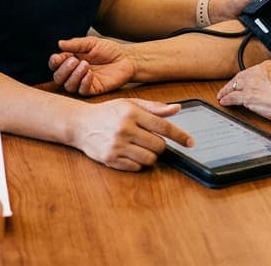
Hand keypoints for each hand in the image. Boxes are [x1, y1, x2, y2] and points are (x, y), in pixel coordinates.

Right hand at [49, 37, 136, 94]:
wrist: (127, 58)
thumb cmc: (109, 50)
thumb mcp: (92, 43)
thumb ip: (76, 44)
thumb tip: (59, 44)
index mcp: (71, 60)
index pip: (56, 64)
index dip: (54, 62)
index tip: (58, 57)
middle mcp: (75, 73)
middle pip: (58, 78)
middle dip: (63, 70)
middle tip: (74, 60)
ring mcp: (83, 82)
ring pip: (68, 86)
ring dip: (74, 76)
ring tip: (86, 65)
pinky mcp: (94, 89)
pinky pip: (82, 91)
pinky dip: (83, 83)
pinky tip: (90, 74)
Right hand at [67, 99, 191, 171]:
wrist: (79, 124)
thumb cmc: (107, 112)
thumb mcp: (129, 104)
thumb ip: (154, 107)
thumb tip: (177, 109)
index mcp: (131, 112)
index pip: (163, 126)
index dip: (180, 135)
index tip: (190, 142)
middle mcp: (124, 128)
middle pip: (159, 146)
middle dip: (159, 145)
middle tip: (150, 140)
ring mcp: (117, 145)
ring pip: (149, 159)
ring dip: (149, 155)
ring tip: (138, 146)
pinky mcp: (111, 159)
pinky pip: (136, 167)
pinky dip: (137, 162)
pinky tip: (128, 152)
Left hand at [216, 60, 270, 125]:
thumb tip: (270, 87)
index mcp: (267, 66)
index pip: (250, 71)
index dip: (244, 78)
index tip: (241, 82)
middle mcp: (257, 72)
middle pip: (240, 77)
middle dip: (233, 84)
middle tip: (227, 89)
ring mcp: (251, 84)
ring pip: (234, 87)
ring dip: (227, 92)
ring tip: (222, 96)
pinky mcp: (247, 96)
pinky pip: (233, 97)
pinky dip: (227, 100)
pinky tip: (224, 102)